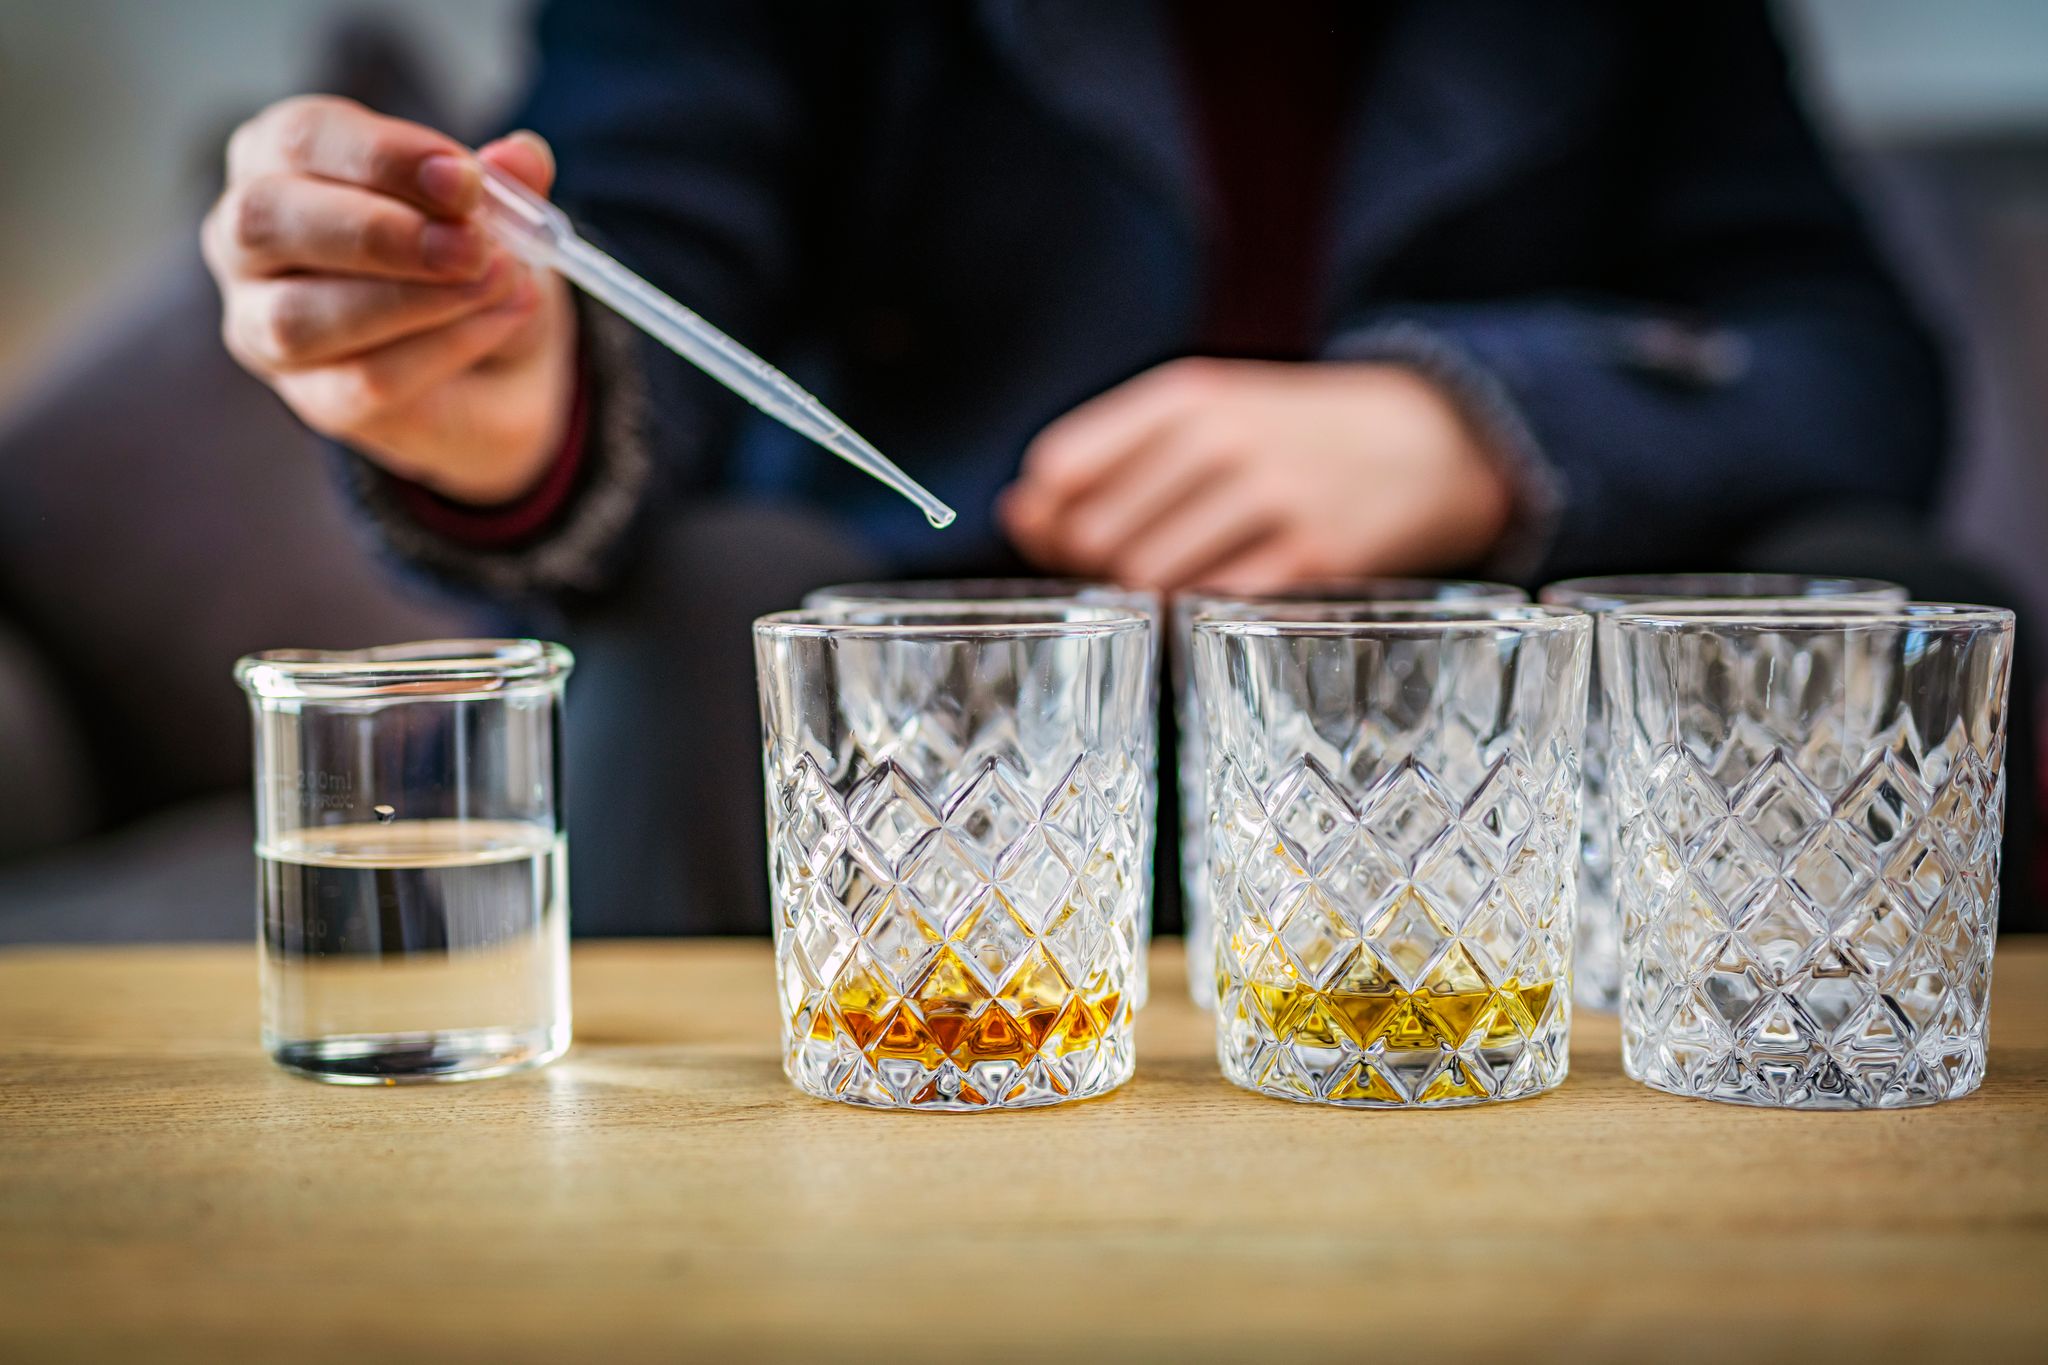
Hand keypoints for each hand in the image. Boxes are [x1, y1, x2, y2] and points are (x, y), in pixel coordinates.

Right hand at [203, 95, 576, 503]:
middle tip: (473, 243)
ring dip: (412, 299)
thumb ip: (506, 180)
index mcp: (278, 159)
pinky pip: (364, 380)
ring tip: (500, 282)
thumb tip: (521, 158)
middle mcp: (247, 240)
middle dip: (379, 231)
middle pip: (266, 221)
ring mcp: (265, 327)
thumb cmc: (467, 258)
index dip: (384, 156)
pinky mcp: (314, 398)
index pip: (299, 138)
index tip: (465, 179)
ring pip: (301, 316)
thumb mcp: (497, 210)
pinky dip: (444, 349)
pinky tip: (499, 323)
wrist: (500, 364)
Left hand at [999, 358, 1513, 591]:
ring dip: (1139, 604)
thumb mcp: (1203, 417)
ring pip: (1147, 580)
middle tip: (1121, 580)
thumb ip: (1110, 458)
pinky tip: (1205, 612)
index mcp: (1184, 396)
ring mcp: (1273, 497)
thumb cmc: (1290, 437)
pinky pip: (1214, 607)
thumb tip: (1021, 514)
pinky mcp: (1319, 557)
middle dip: (1091, 572)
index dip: (1046, 520)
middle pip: (1094, 536)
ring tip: (1164, 598)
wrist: (1430, 438)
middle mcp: (1223, 437)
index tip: (1064, 542)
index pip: (1062, 468)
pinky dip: (1193, 621)